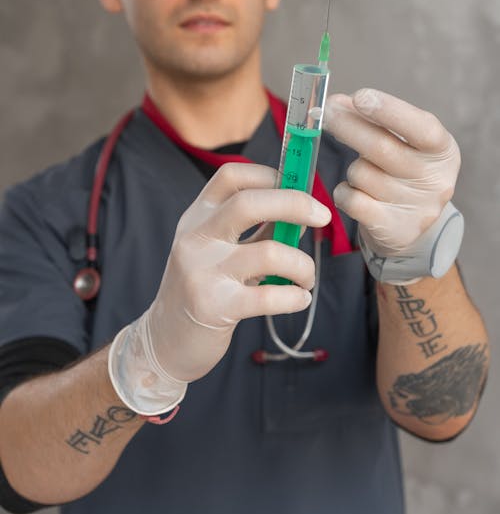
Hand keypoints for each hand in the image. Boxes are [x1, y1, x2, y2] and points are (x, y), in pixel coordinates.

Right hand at [109, 163, 330, 413]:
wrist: (166, 340)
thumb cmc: (204, 288)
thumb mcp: (219, 249)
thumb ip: (256, 229)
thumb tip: (303, 211)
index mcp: (197, 217)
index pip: (231, 176)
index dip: (269, 174)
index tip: (297, 184)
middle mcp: (196, 238)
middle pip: (249, 203)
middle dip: (295, 203)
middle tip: (322, 215)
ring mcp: (202, 271)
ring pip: (269, 253)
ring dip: (302, 265)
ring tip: (306, 278)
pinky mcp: (214, 306)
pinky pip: (269, 296)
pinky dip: (295, 297)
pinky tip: (299, 299)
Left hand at [323, 88, 460, 257]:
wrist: (412, 225)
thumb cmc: (402, 170)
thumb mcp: (401, 142)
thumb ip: (372, 119)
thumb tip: (335, 102)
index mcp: (442, 151)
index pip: (421, 128)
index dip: (390, 111)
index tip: (360, 96)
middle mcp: (434, 179)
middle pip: (381, 148)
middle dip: (348, 126)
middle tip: (326, 111)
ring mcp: (415, 207)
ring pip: (361, 174)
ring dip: (352, 168)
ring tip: (363, 173)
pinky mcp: (393, 229)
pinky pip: (351, 200)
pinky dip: (344, 191)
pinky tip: (354, 192)